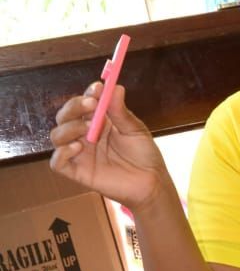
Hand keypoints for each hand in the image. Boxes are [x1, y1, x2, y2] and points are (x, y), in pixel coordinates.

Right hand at [50, 83, 168, 211]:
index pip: (83, 103)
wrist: (150, 183)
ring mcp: (79, 153)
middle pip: (65, 116)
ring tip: (88, 128)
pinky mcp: (78, 172)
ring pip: (57, 136)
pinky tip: (77, 147)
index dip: (88, 94)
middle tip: (91, 104)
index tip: (98, 88)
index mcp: (97, 120)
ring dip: (69, 128)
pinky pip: (57, 162)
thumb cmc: (143, 154)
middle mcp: (84, 134)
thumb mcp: (135, 130)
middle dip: (74, 107)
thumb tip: (115, 87)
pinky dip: (61, 153)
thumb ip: (121, 112)